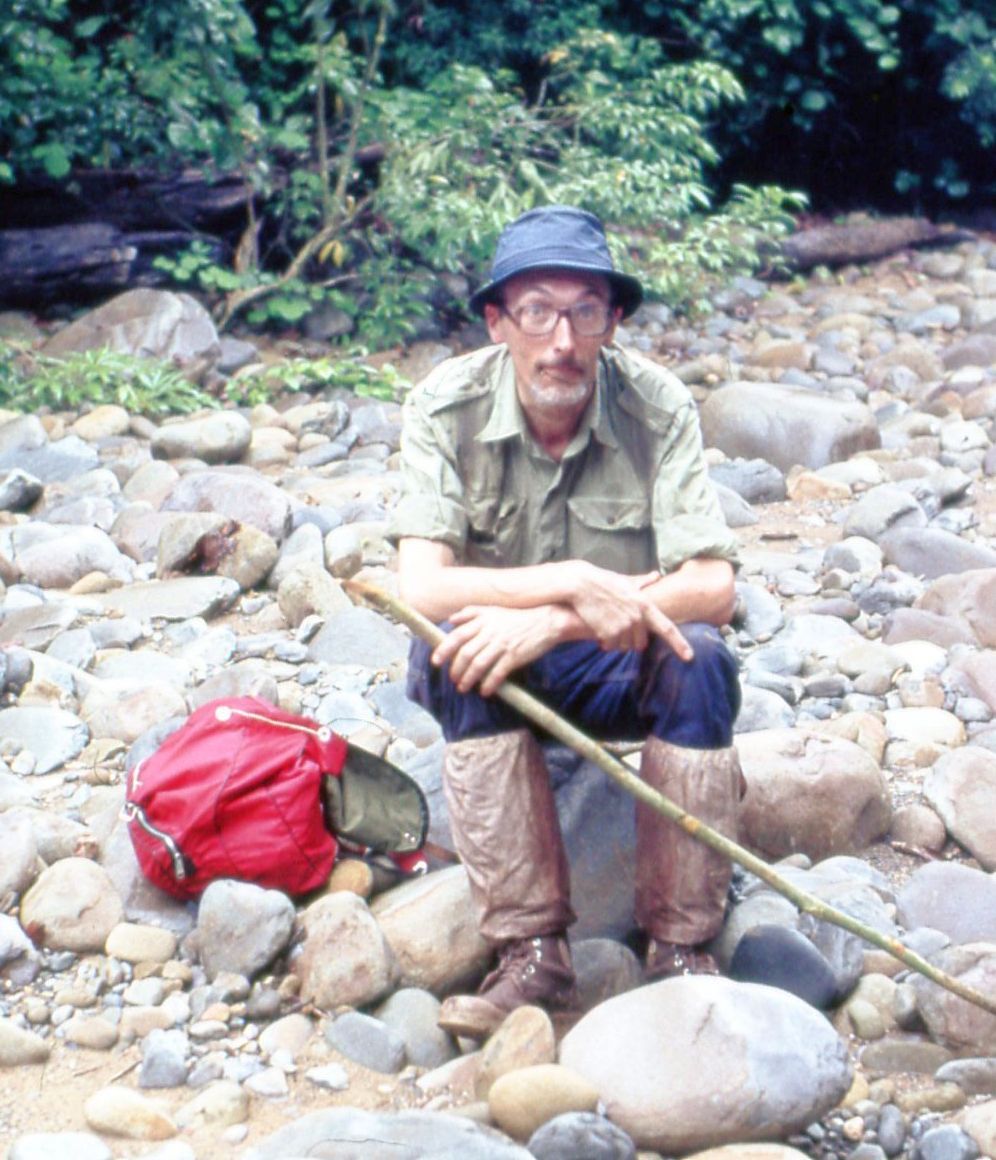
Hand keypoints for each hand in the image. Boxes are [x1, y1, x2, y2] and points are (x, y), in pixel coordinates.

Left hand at [431, 604, 564, 696]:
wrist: (546, 621)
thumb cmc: (518, 617)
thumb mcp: (493, 609)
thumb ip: (471, 613)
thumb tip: (451, 620)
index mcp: (483, 620)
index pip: (457, 636)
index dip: (444, 649)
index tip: (436, 661)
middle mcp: (490, 632)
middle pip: (465, 654)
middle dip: (456, 669)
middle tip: (453, 679)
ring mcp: (502, 644)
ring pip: (478, 665)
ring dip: (468, 680)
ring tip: (463, 688)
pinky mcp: (515, 656)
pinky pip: (497, 673)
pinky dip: (489, 684)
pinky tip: (485, 691)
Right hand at [568, 564, 691, 658]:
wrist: (582, 584)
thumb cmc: (603, 582)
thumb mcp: (626, 581)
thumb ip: (642, 582)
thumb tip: (655, 575)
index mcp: (645, 605)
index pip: (667, 628)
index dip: (679, 644)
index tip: (689, 657)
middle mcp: (637, 617)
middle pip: (641, 643)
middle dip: (632, 641)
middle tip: (620, 630)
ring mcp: (623, 626)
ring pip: (625, 646)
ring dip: (617, 642)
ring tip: (607, 627)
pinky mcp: (609, 633)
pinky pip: (611, 646)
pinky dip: (606, 643)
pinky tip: (599, 631)